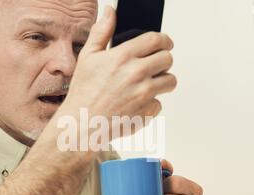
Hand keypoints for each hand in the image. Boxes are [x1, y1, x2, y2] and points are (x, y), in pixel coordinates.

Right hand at [59, 6, 176, 138]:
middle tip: (154, 66)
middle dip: (163, 61)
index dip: (164, 40)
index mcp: (124, 56)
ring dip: (162, 81)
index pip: (158, 39)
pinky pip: (159, 103)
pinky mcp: (147, 111)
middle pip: (168, 59)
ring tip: (147, 85)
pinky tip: (135, 104)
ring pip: (170, 81)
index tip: (164, 44)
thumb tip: (110, 11)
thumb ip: (102, 31)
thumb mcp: (88, 57)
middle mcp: (137, 73)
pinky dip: (151, 103)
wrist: (83, 125)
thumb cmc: (83, 91)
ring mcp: (144, 94)